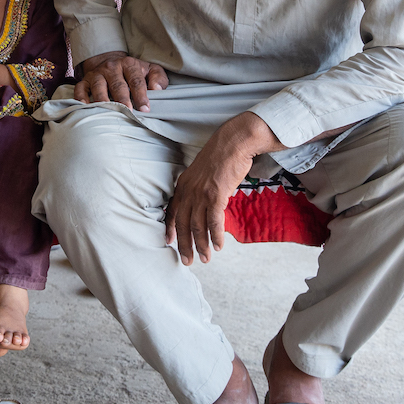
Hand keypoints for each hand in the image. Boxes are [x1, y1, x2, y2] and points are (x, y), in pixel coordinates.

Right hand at [73, 51, 168, 110]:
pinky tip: (86, 106)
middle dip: (122, 98)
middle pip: (117, 84)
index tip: (145, 108)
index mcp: (129, 64)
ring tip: (109, 111)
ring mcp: (97, 74)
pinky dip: (81, 97)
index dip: (141, 95)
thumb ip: (158, 78)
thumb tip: (157, 90)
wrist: (110, 61)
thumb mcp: (150, 70)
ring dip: (103, 99)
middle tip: (128, 111)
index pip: (136, 80)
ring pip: (98, 86)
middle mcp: (111, 67)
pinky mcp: (85, 81)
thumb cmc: (134, 71)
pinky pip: (80, 88)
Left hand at [165, 112, 273, 264]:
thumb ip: (197, 188)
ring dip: (202, 245)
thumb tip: (201, 204)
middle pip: (184, 224)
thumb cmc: (220, 157)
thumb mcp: (201, 173)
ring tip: (206, 258)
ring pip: (198, 226)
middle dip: (184, 245)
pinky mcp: (216, 195)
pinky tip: (218, 246)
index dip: (170, 229)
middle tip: (188, 261)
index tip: (169, 243)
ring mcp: (202, 193)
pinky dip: (216, 236)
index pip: (172, 211)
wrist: (233, 143)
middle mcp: (189, 191)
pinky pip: (214, 221)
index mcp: (183, 185)